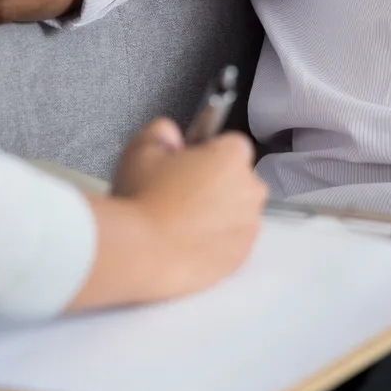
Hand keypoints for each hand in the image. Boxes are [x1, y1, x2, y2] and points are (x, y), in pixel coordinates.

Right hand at [106, 120, 266, 302]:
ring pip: (237, 213)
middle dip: (217, 184)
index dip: (207, 153)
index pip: (231, 145)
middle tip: (180, 196)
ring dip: (218, 215)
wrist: (140, 254)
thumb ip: (162, 132)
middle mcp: (250, 189)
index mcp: (232, 157)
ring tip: (181, 225)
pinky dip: (217, 244)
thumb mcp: (141, 151)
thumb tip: (171, 137)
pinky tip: (187, 245)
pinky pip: (232, 243)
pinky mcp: (241, 257)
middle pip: (239, 179)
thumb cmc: (142, 199)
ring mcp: (249, 226)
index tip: (186, 166)